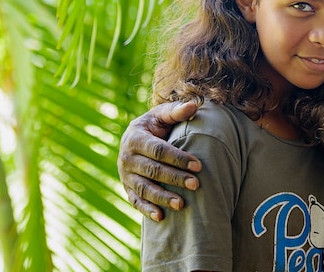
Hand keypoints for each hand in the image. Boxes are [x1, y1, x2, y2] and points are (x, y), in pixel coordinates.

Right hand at [117, 101, 201, 220]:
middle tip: (196, 184)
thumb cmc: (156, 124)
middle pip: (152, 170)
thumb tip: (194, 106)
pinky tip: (161, 217)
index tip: (198, 165)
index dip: (178, 158)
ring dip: (162, 197)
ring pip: (143, 188)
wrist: (138, 137)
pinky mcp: (127, 188)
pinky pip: (135, 201)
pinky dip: (146, 210)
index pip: (158, 150)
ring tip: (181, 204)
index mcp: (135, 137)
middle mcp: (126, 157)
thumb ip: (177, 111)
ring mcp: (125, 175)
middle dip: (174, 178)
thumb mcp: (163, 114)